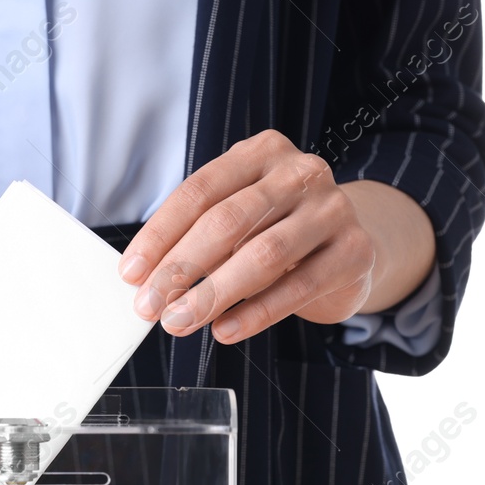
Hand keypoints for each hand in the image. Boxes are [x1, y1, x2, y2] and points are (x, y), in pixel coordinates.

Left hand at [118, 130, 387, 344]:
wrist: (349, 248)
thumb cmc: (277, 232)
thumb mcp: (238, 221)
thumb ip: (199, 238)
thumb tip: (146, 281)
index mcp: (261, 154)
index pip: (200, 192)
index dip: (160, 235)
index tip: (130, 273)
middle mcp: (300, 173)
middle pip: (228, 221)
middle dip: (180, 268)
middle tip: (149, 306)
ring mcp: (333, 209)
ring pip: (263, 255)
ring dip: (213, 294)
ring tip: (179, 322)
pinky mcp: (355, 251)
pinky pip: (298, 287)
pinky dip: (256, 313)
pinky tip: (224, 330)